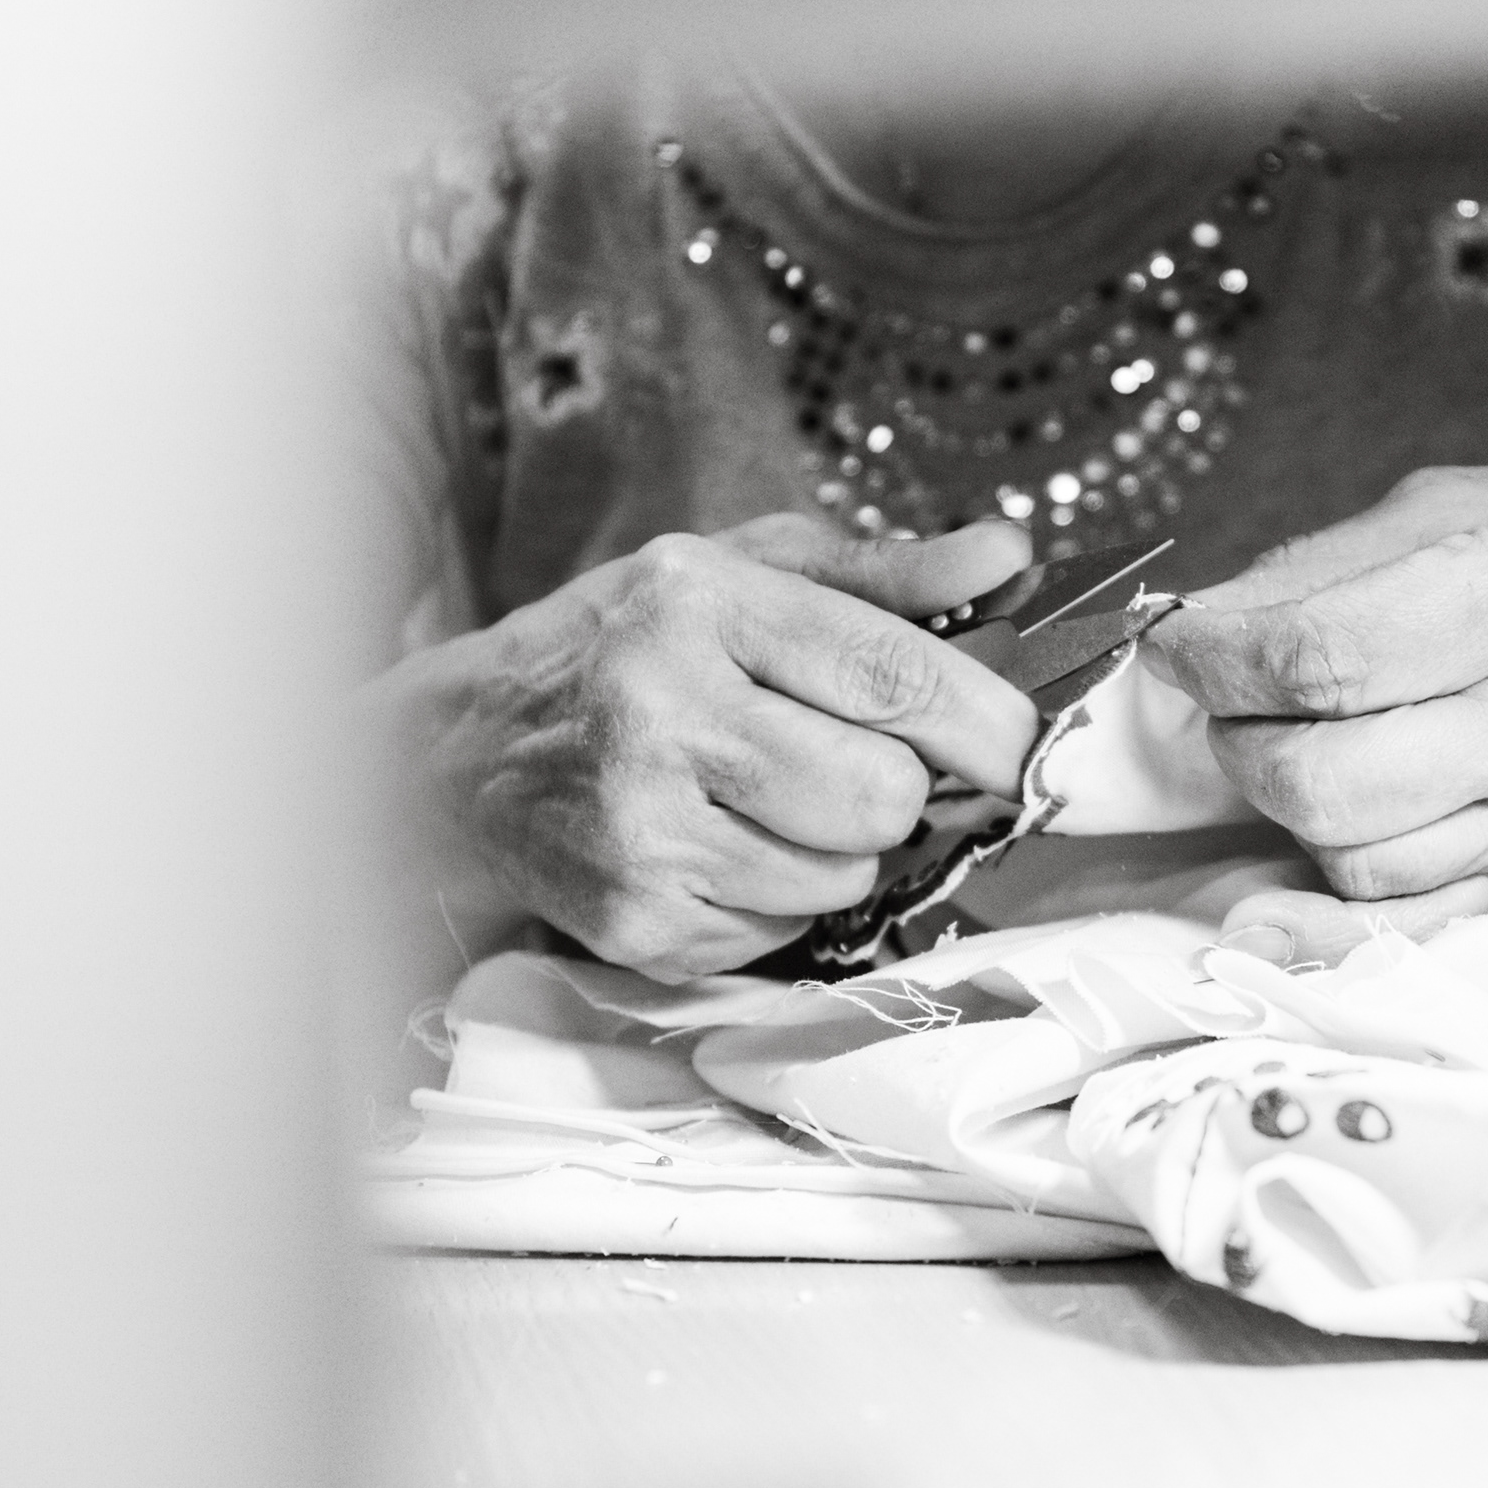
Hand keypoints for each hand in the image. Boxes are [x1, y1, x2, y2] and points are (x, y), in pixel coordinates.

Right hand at [399, 512, 1040, 978]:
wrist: (460, 756)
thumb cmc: (623, 647)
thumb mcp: (736, 574)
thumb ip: (881, 574)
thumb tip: (1012, 553)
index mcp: (701, 605)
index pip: (892, 674)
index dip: (988, 720)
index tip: (1026, 743)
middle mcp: (662, 713)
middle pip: (883, 796)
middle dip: (900, 790)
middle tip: (860, 766)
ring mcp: (642, 831)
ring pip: (845, 878)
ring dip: (839, 851)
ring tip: (769, 802)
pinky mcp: (634, 923)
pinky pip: (785, 934)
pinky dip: (778, 900)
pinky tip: (720, 848)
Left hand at [1142, 463, 1487, 897]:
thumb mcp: (1470, 500)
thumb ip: (1327, 562)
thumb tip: (1202, 620)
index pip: (1316, 656)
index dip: (1211, 657)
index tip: (1172, 641)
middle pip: (1319, 776)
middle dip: (1235, 737)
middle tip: (1229, 693)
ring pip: (1350, 853)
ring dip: (1284, 800)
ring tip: (1291, 736)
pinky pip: (1402, 893)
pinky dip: (1343, 850)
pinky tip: (1350, 791)